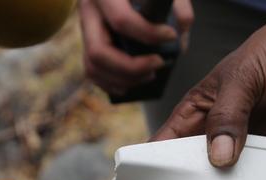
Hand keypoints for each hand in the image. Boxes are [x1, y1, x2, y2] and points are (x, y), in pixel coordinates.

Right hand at [79, 0, 193, 97]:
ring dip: (123, 79)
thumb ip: (179, 10)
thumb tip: (179, 44)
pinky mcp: (88, 43)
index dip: (148, 34)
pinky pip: (92, 72)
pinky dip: (112, 83)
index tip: (171, 36)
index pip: (121, 20)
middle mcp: (89, 11)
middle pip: (99, 52)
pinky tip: (131, 84)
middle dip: (132, 67)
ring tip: (150, 75)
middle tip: (159, 64)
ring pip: (94, 66)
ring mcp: (85, 30)